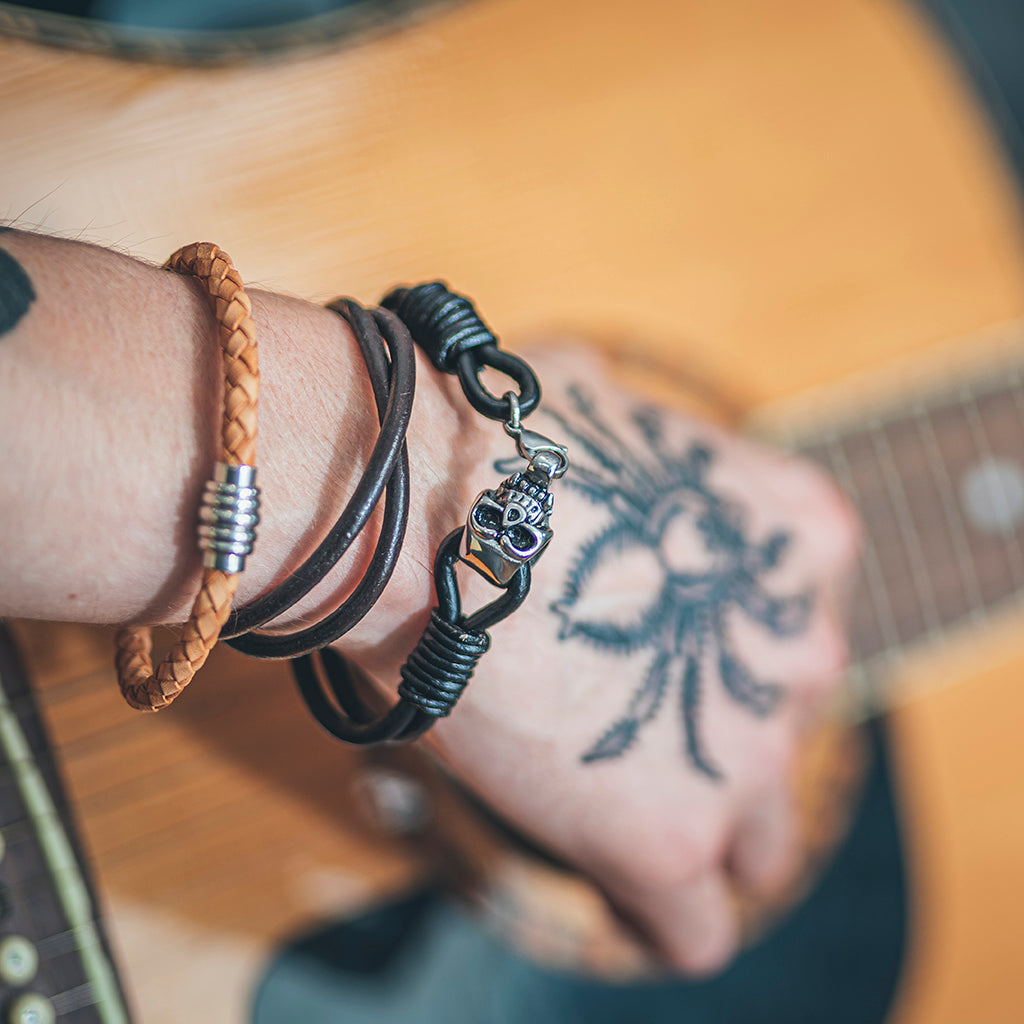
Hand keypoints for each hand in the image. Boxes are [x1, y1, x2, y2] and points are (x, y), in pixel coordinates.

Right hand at [349, 346, 857, 974]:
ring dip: (696, 832)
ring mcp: (748, 752)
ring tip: (619, 815)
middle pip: (782, 733)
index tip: (654, 658)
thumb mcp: (600, 408)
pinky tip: (614, 891)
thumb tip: (592, 422)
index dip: (716, 649)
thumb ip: (632, 438)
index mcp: (798, 538)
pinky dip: (653, 914)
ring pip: (760, 845)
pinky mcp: (672, 838)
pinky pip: (694, 928)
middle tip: (625, 730)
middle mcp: (802, 648)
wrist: (410, 515)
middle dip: (714, 740)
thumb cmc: (484, 450)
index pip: (793, 630)